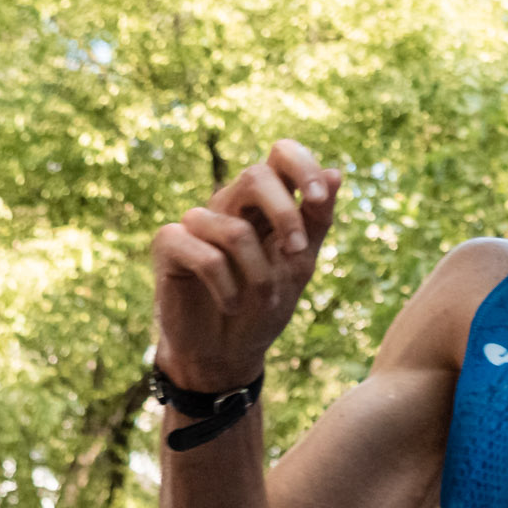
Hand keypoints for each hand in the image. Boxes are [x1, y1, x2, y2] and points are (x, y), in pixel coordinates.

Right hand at [149, 140, 342, 392]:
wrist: (227, 353)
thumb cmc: (263, 306)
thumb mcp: (300, 265)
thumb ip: (316, 221)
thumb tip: (337, 173)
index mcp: (264, 203)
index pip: (280, 154)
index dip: (302, 166)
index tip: (318, 198)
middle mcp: (228, 204)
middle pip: (255, 175)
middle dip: (285, 216)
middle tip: (298, 253)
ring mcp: (196, 222)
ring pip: (235, 230)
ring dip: (260, 274)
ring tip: (262, 299)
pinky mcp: (169, 244)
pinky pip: (206, 256)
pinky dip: (228, 289)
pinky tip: (230, 305)